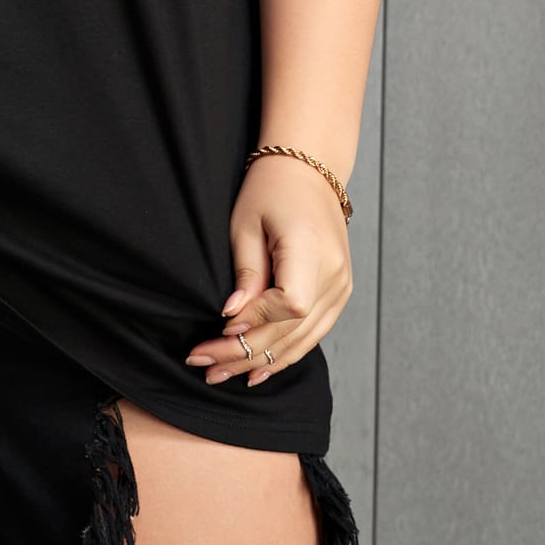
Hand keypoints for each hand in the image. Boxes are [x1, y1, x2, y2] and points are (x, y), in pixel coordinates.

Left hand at [184, 155, 352, 387]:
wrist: (310, 170)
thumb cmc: (271, 189)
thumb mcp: (246, 223)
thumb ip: (245, 273)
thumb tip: (232, 318)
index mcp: (312, 252)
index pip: (288, 304)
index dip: (255, 322)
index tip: (220, 330)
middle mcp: (334, 276)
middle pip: (291, 330)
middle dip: (244, 352)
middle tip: (203, 364)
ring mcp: (341, 288)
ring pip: (302, 340)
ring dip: (261, 362)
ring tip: (221, 374)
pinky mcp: (338, 294)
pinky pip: (312, 334)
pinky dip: (284, 353)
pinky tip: (257, 370)